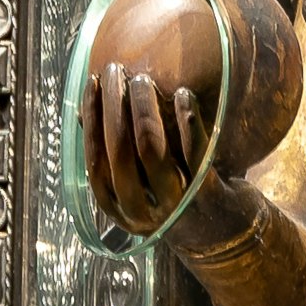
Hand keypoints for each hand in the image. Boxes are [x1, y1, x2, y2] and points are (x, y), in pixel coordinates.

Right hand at [84, 58, 216, 240]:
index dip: (91, 120)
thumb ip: (113, 154)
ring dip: (144, 109)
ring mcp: (175, 203)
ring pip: (152, 149)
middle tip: (116, 70)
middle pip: (120, 152)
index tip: (92, 83)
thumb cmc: (173, 196)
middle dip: (114, 105)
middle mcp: (143, 212)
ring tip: (143, 79)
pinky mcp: (207, 192)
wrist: (225, 234)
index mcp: (120, 209)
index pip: (95, 162)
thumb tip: (81, 112)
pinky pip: (194, 151)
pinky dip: (186, 119)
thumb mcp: (138, 182)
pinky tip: (183, 93)